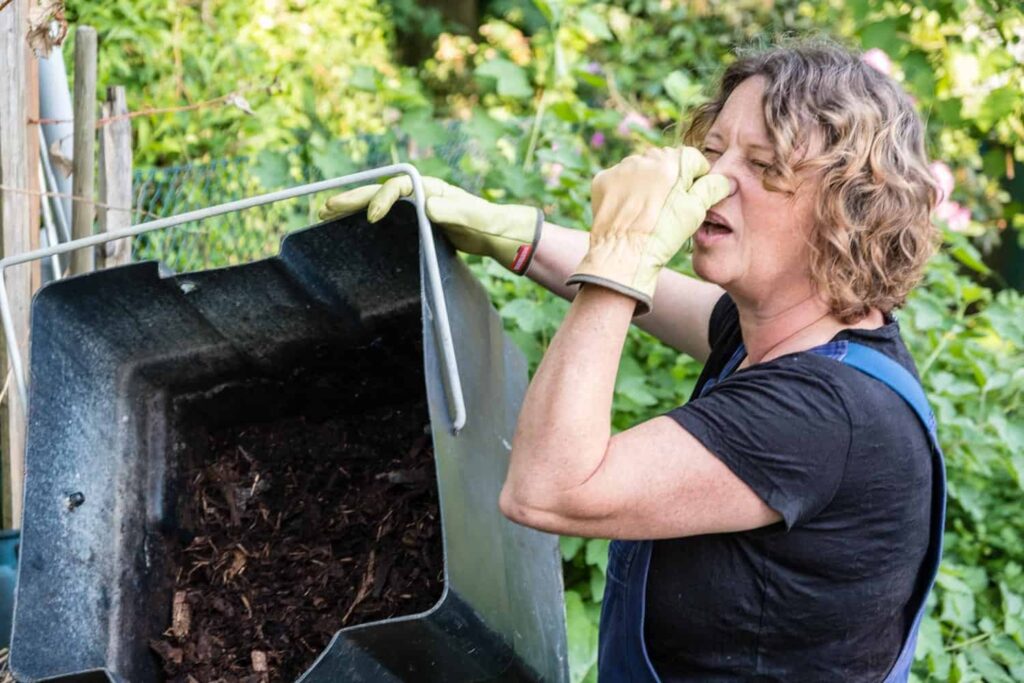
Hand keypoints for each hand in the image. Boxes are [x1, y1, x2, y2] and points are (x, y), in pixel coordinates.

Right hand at [320, 176, 543, 274]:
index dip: (383, 199)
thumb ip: (456, 212)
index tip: (373, 217)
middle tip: (326, 208)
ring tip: (325, 214)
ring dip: (352, 208)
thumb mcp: (477, 219)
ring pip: (378, 203)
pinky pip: (385, 219)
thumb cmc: (490, 223)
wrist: (497, 233)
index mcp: (432, 188)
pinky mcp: (415, 223)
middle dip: (353, 199)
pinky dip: (364, 221)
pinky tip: (347, 228)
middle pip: (380, 191)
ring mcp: (416, 208)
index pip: (399, 186)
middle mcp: (420, 194)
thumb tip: (428, 205)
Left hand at [566, 146, 729, 314]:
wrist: (624, 254)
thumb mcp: (696, 211)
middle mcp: (645, 159)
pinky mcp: (602, 180)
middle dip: (669, 178)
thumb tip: (725, 179)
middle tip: (667, 206)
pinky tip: (628, 210)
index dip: (695, 177)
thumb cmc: (664, 234)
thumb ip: (712, 188)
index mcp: (672, 162)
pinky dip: (624, 190)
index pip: (691, 158)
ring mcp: (621, 168)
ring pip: (641, 168)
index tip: (691, 196)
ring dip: (645, 182)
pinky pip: (619, 179)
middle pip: (665, 161)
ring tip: (646, 211)